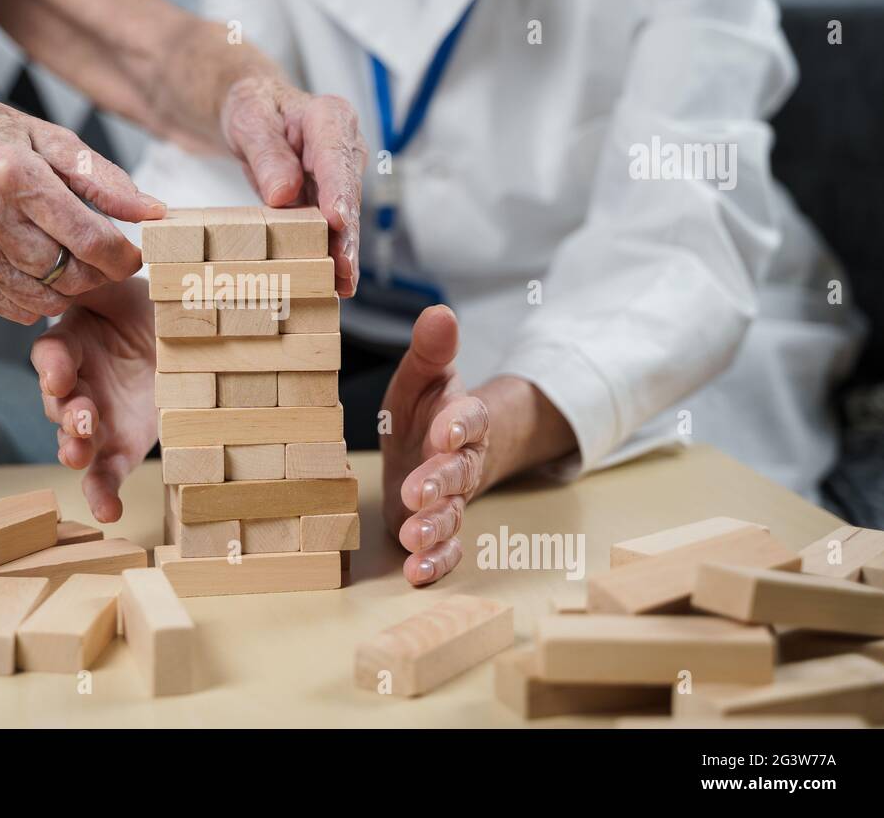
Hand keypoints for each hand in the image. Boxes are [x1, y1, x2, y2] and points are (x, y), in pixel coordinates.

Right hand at [0, 99, 165, 324]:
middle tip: (107, 259)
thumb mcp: (47, 138)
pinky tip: (40, 269)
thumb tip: (153, 211)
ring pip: (45, 298)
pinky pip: (17, 307)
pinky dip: (39, 297)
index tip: (134, 254)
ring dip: (72, 288)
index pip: (87, 237)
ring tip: (73, 261)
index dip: (122, 256)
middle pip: (68, 272)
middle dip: (100, 274)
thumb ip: (102, 177)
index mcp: (13, 173)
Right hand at [30, 278, 156, 521]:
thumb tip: (99, 257)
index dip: (53, 365)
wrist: (191, 342)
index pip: (52, 352)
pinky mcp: (120, 447)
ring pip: (73, 438)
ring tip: (76, 456)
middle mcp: (79, 382)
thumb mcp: (132, 287)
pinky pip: (104, 474)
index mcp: (76, 339)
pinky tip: (108, 511)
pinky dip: (102, 494)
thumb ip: (107, 280)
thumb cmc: (155, 308)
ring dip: (72, 448)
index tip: (60, 374)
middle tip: (79, 417)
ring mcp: (97, 418)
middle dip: (64, 411)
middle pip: (56, 400)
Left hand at [219, 77, 363, 296]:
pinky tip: (334, 282)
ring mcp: (338, 178)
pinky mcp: (327, 201)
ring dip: (343, 253)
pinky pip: (331, 230)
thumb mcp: (249, 120)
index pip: (336, 158)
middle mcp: (343, 150)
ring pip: (344, 220)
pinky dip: (331, 255)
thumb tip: (284, 192)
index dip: (339, 193)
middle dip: (347, 235)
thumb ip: (267, 153)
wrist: (256, 115)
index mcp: (329, 118)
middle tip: (344, 269)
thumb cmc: (255, 108)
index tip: (337, 221)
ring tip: (343, 285)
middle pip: (347, 196)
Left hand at [380, 305, 489, 585]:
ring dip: (435, 527)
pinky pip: (447, 548)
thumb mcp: (424, 376)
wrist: (438, 449)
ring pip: (452, 514)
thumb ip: (431, 350)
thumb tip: (439, 312)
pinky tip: (416, 572)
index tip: (445, 430)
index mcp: (460, 420)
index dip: (460, 424)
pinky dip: (436, 562)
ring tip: (415, 537)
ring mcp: (453, 499)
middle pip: (459, 472)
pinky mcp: (439, 527)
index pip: (469, 419)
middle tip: (418, 492)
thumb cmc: (427, 410)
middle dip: (441, 482)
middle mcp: (462, 462)